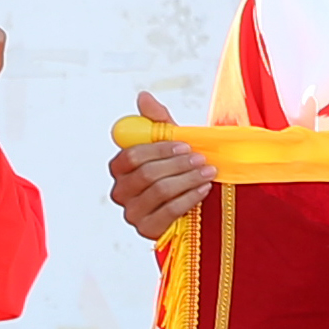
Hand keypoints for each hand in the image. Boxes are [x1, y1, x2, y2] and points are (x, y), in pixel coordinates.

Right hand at [109, 91, 216, 240]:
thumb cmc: (179, 169)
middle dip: (178, 165)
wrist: (196, 202)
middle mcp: (121, 192)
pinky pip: (169, 212)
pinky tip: (204, 189)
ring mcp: (132, 214)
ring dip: (188, 179)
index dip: (158, 149)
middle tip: (201, 158)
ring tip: (208, 171)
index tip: (185, 145)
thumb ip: (156, 121)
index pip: (131, 156)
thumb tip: (143, 97)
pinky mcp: (148, 230)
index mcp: (120, 168)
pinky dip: (189, 198)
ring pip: (159, 191)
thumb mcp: (171, 143)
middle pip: (146, 174)